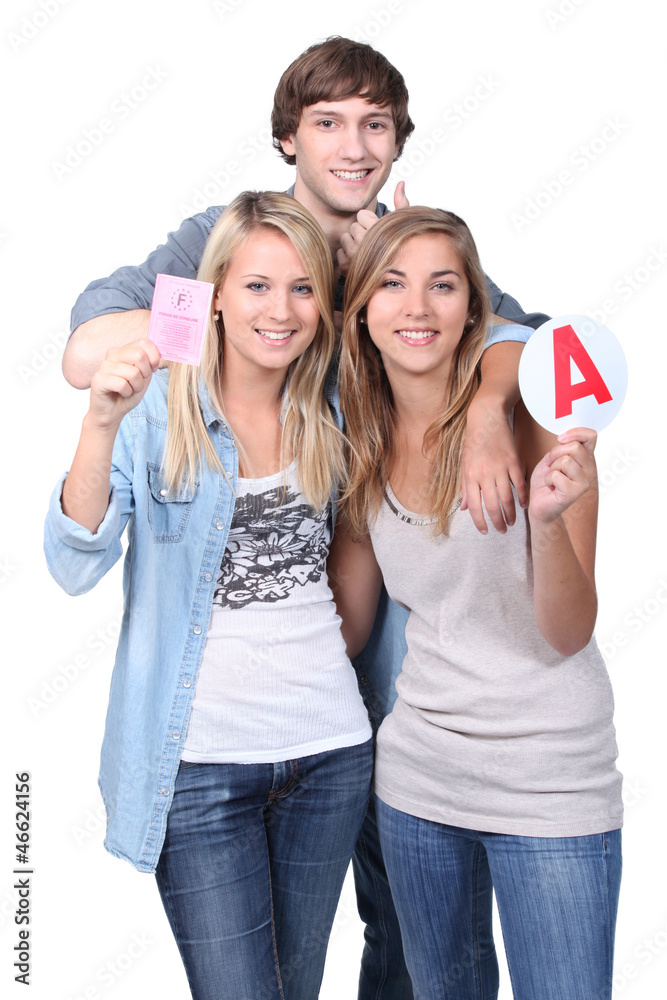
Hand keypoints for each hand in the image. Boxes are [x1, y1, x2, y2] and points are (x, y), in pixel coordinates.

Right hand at [88, 338, 160, 429]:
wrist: (112, 412)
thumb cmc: (128, 393)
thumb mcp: (144, 377)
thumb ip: (150, 364)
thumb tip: (160, 354)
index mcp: (124, 350)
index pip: (144, 343)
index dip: (154, 358)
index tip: (152, 370)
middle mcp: (113, 354)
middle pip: (139, 355)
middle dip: (145, 374)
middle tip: (138, 383)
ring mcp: (104, 366)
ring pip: (133, 373)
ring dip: (136, 387)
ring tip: (129, 390)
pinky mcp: (99, 379)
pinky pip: (122, 384)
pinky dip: (127, 393)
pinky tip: (121, 394)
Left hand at [336, 182, 409, 273]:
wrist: (391, 282)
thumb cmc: (399, 252)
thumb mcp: (402, 227)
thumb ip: (401, 203)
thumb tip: (401, 183)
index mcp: (379, 230)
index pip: (362, 215)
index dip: (369, 222)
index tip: (377, 231)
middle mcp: (365, 241)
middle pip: (353, 226)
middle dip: (361, 232)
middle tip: (371, 243)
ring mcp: (354, 255)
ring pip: (344, 238)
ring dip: (352, 243)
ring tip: (365, 252)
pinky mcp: (346, 267)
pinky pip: (339, 252)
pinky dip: (346, 256)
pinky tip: (358, 261)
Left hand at [461, 402, 527, 533]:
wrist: (486, 417)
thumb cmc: (473, 441)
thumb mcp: (464, 464)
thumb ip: (465, 487)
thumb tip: (463, 508)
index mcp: (470, 476)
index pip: (474, 506)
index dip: (479, 522)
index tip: (485, 531)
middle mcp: (484, 474)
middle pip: (492, 505)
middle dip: (497, 522)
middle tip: (501, 531)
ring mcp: (500, 468)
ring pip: (507, 498)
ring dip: (510, 514)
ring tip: (511, 523)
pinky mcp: (513, 461)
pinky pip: (519, 484)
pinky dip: (522, 497)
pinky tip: (523, 506)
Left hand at [529, 428, 597, 523]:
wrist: (540, 503)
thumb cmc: (547, 479)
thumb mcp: (552, 458)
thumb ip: (562, 447)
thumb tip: (564, 438)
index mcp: (587, 458)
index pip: (591, 436)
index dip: (575, 433)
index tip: (561, 439)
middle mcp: (590, 469)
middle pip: (575, 447)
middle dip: (555, 453)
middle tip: (551, 465)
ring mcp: (584, 482)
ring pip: (565, 461)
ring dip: (552, 468)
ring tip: (553, 477)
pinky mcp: (574, 493)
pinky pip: (556, 475)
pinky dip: (548, 479)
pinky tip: (551, 487)